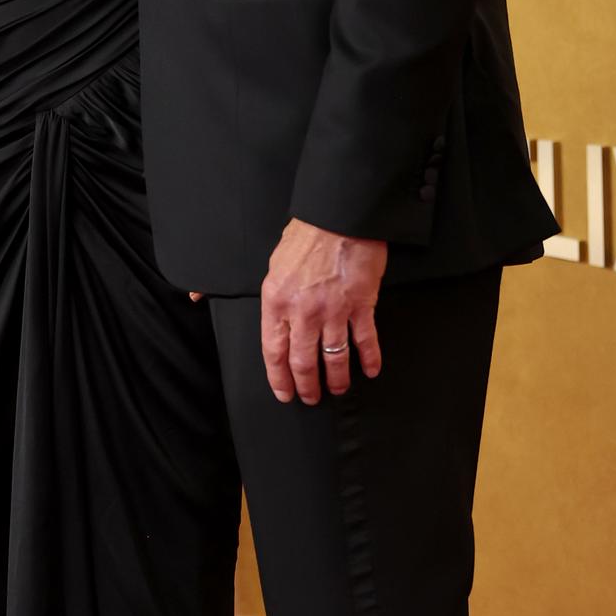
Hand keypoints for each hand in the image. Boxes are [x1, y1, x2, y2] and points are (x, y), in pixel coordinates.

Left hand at [261, 220, 385, 403]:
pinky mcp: (361, 305)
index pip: (274, 351)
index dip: (279, 378)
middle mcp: (303, 312)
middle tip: (312, 398)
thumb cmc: (306, 237)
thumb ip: (272, 298)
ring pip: (334, 358)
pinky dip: (369, 359)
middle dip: (307, 386)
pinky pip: (365, 340)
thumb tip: (245, 312)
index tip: (285, 393)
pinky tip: (370, 371)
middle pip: (303, 362)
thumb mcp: (274, 267)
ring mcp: (334, 311)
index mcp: (277, 302)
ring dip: (337, 379)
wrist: (339, 217)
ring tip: (338, 390)